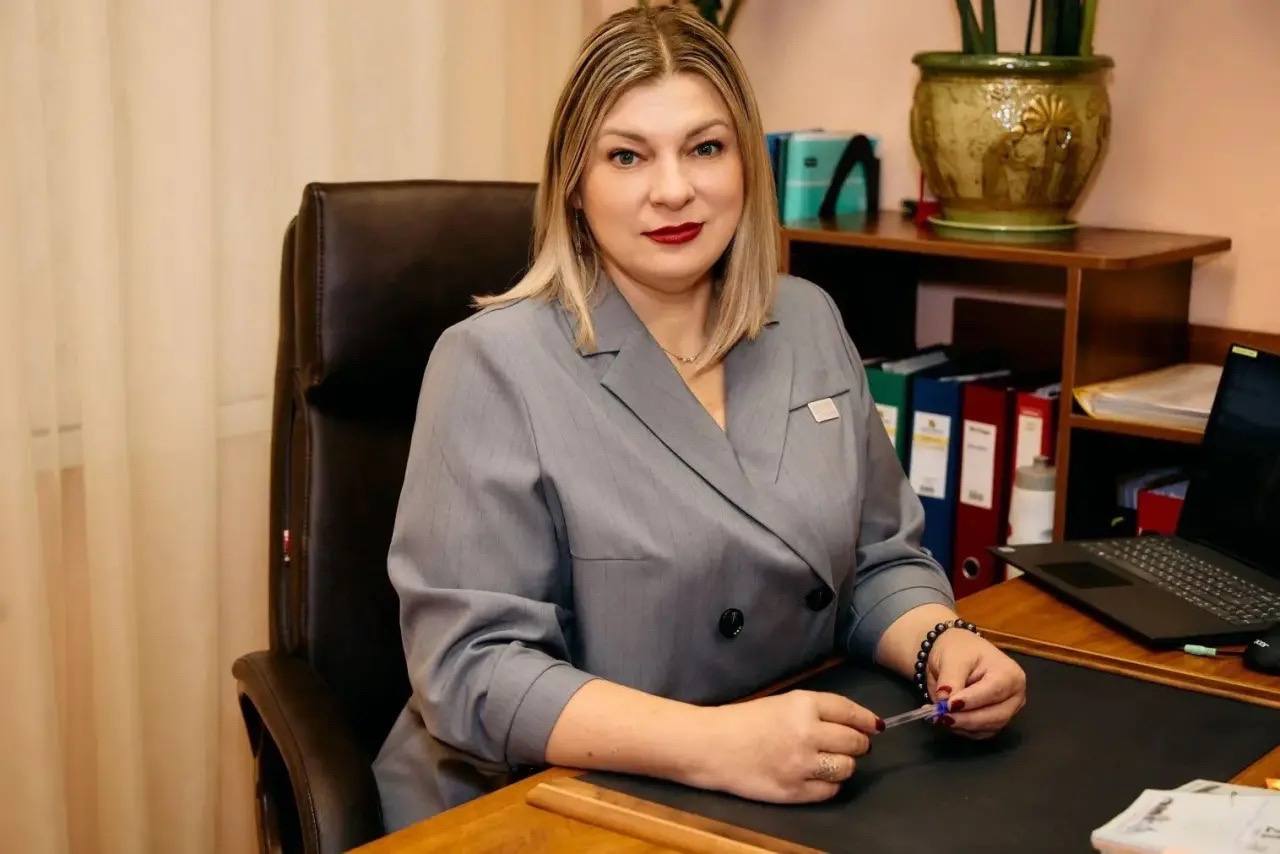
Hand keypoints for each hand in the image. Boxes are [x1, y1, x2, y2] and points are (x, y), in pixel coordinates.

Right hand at [690, 690, 882, 802]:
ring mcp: (800, 764)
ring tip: (829, 761)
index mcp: (802, 704)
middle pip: (854, 742)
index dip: (866, 720)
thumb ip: (816, 710)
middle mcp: (806, 732)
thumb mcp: (781, 702)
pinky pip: (830, 790)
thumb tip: (859, 722)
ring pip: (846, 767)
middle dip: (858, 744)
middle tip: (851, 745)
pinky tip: (816, 776)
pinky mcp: (794, 790)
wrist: (710, 745)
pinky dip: (829, 784)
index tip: (875, 726)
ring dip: (844, 765)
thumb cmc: (743, 720)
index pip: (849, 712)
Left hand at [926, 629, 1025, 738]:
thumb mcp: (952, 658)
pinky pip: (980, 733)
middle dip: (966, 719)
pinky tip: (946, 718)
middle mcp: (1015, 695)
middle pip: (995, 715)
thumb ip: (950, 680)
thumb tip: (944, 700)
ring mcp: (1007, 711)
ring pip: (987, 728)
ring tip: (938, 715)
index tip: (948, 704)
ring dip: (961, 726)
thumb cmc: (959, 651)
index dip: (971, 700)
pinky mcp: (995, 723)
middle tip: (941, 716)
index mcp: (1010, 673)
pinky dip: (962, 729)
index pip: (994, 691)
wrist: (957, 655)